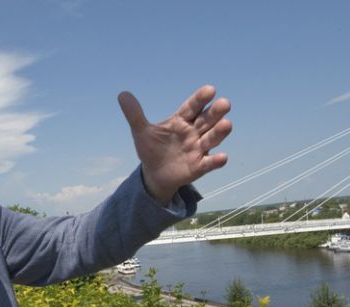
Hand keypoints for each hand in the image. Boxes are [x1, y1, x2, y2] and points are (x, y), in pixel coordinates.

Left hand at [119, 86, 231, 203]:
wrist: (155, 174)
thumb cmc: (152, 149)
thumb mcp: (141, 132)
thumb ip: (135, 115)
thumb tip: (122, 95)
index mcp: (181, 120)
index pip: (192, 107)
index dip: (200, 99)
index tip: (210, 90)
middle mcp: (193, 132)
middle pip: (207, 120)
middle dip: (216, 112)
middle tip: (225, 103)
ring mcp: (198, 149)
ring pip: (212, 138)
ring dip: (220, 132)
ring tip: (227, 124)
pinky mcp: (199, 166)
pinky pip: (210, 163)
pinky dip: (216, 161)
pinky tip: (222, 157)